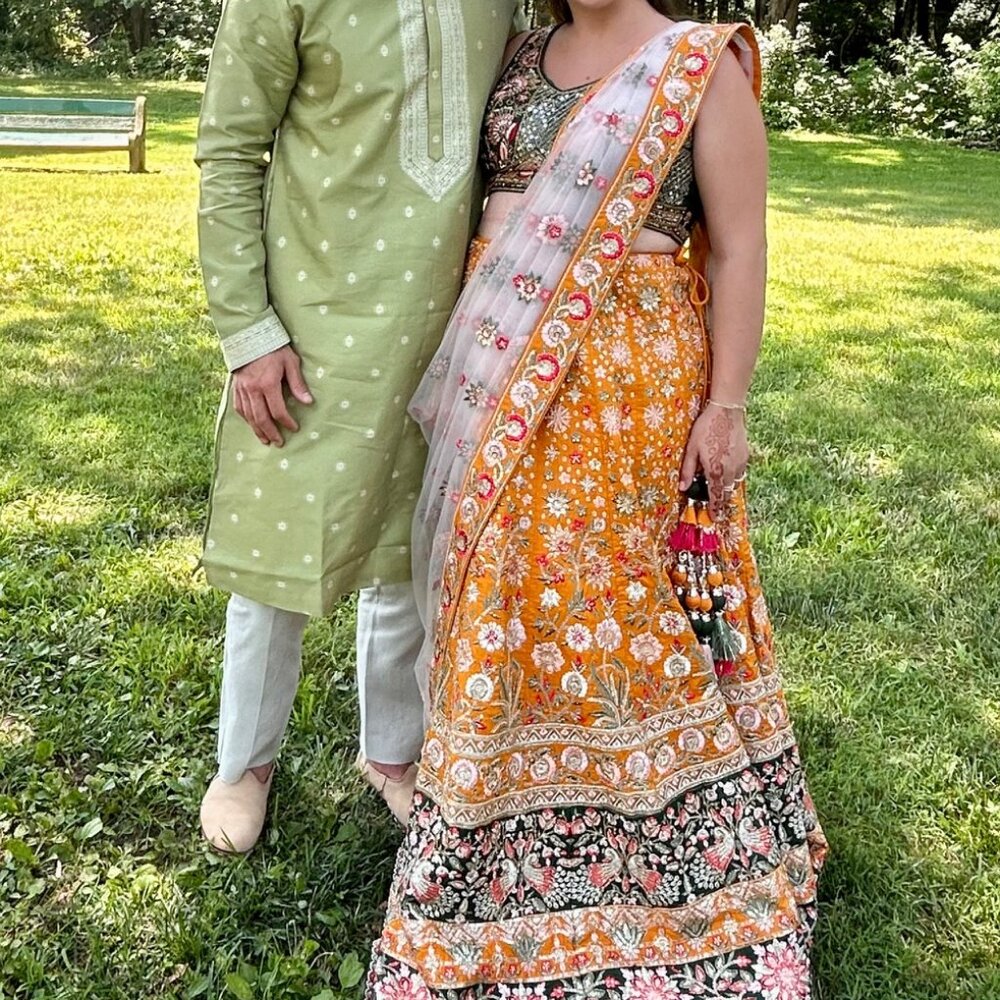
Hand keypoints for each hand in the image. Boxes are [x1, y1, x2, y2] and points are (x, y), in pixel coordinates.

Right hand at [232, 345, 312, 446]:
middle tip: (279, 442)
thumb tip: (308, 402)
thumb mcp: (290, 362)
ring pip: (249, 416)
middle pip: (261, 418)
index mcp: (268, 384)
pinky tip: (252, 425)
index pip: (278, 410)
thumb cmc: (274, 347)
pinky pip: (239, 407)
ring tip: (265, 440)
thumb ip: (298, 384)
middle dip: (271, 432)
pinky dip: (246, 419)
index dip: (287, 422)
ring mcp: (242, 389)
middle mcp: (253, 389)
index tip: (294, 428)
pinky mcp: (236, 387)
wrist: (249, 335)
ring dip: (257, 430)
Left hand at [679, 403, 748, 519]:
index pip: (716, 497)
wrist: (727, 411)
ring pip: (735, 484)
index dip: (715, 509)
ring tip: (718, 489)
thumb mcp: (691, 449)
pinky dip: (732, 477)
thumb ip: (687, 470)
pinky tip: (724, 471)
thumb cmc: (705, 427)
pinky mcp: (745, 456)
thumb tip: (682, 488)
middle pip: (727, 493)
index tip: (714, 518)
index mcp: (715, 471)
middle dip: (721, 502)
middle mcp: (730, 470)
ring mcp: (740, 463)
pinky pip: (739, 473)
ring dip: (727, 489)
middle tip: (715, 507)